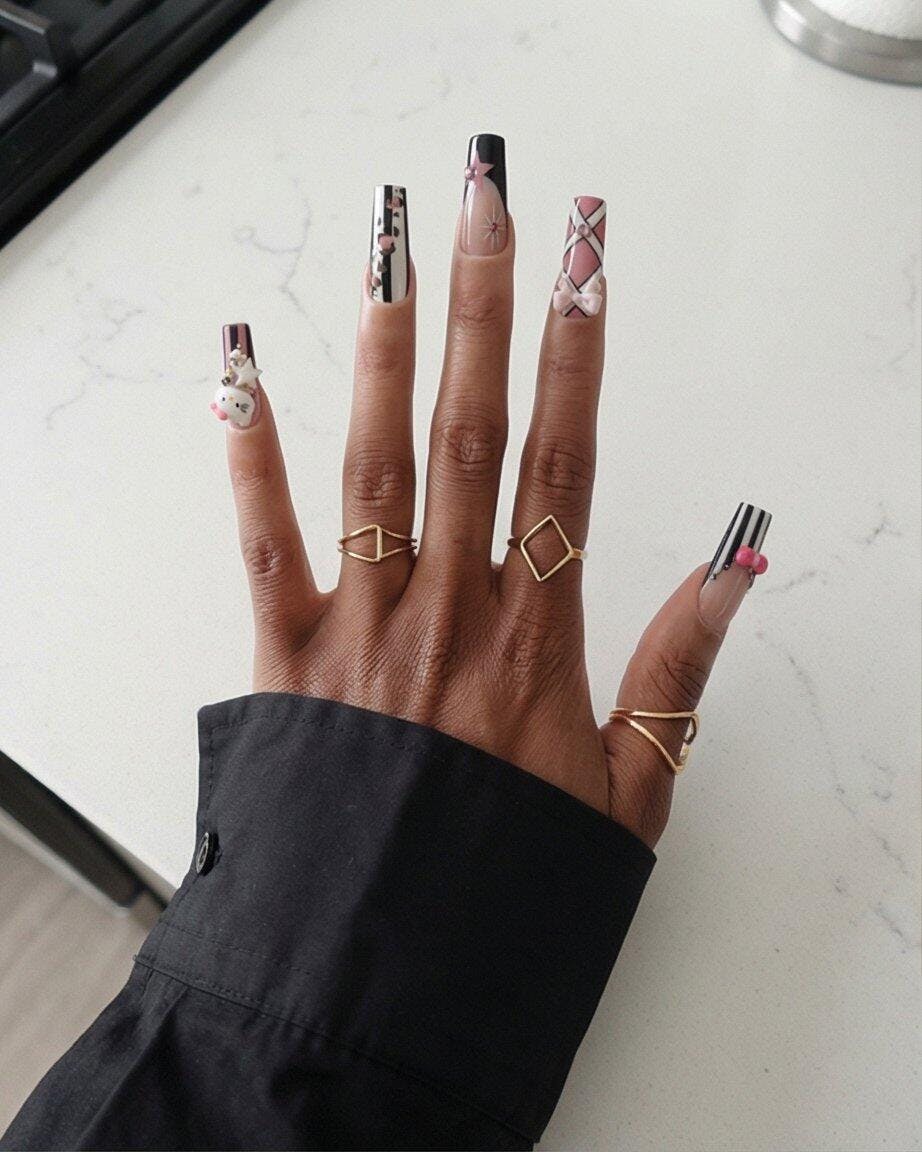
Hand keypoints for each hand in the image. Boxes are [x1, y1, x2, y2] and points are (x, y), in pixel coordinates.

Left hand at [212, 146, 769, 848]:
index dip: (579, 355)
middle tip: (489, 200)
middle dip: (484, 305)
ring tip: (394, 245)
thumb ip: (676, 670)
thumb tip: (735, 566)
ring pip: (378, 462)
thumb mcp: (630, 790)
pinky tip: (243, 372)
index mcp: (536, 638)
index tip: (585, 265)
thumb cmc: (507, 875)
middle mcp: (449, 611)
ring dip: (386, 346)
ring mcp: (363, 626)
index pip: (566, 464)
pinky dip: (250, 455)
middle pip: (471, 429)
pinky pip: (267, 540)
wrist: (392, 966)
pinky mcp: (287, 655)